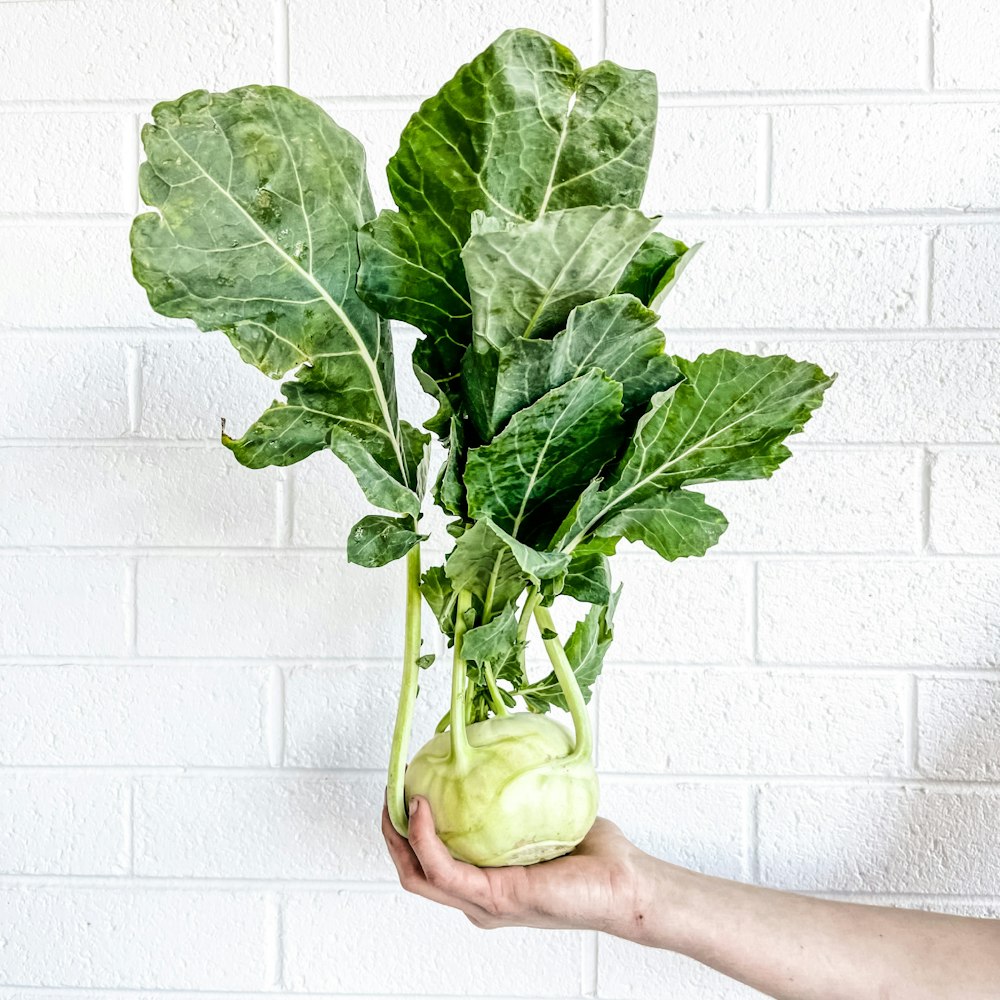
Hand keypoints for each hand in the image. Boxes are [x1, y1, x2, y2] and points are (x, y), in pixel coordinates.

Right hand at [381, 795, 645, 932]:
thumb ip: (518, 788)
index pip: (429, 858)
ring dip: (398, 833)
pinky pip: (442, 869)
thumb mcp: (543, 809)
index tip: (405, 783)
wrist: (624, 881)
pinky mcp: (492, 899)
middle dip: (391, 830)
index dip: (407, 824)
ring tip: (397, 794)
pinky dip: (424, 838)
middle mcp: (477, 896)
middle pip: (412, 867)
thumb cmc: (593, 851)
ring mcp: (481, 902)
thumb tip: (502, 743)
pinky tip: (423, 806)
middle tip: (391, 789)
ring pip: (417, 872)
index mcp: (484, 880)